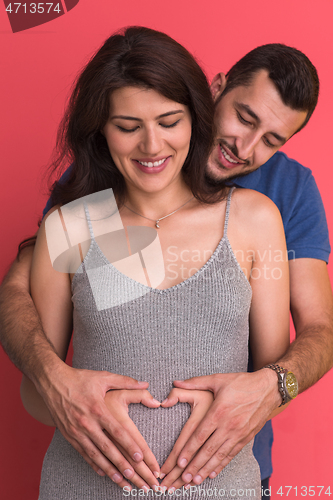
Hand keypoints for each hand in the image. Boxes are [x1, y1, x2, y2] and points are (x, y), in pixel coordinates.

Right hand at [36, 361, 159, 489]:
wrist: (53, 382)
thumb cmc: (81, 379)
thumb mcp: (104, 377)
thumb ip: (126, 382)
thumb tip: (146, 384)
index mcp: (98, 409)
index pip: (117, 431)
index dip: (129, 445)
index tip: (140, 457)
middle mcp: (87, 423)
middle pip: (107, 447)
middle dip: (121, 463)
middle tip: (134, 476)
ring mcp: (77, 431)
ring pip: (95, 454)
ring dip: (109, 468)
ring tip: (121, 480)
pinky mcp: (69, 435)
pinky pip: (83, 453)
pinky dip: (94, 464)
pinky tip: (103, 472)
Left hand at [169, 370, 280, 485]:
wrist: (268, 388)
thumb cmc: (241, 382)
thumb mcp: (217, 379)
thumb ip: (195, 382)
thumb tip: (176, 382)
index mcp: (218, 411)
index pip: (200, 436)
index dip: (189, 451)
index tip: (179, 463)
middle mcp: (228, 425)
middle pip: (208, 450)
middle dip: (195, 466)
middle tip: (184, 479)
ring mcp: (238, 433)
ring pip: (220, 455)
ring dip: (207, 469)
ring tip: (195, 481)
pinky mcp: (247, 437)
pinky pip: (232, 454)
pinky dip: (222, 465)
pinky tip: (213, 473)